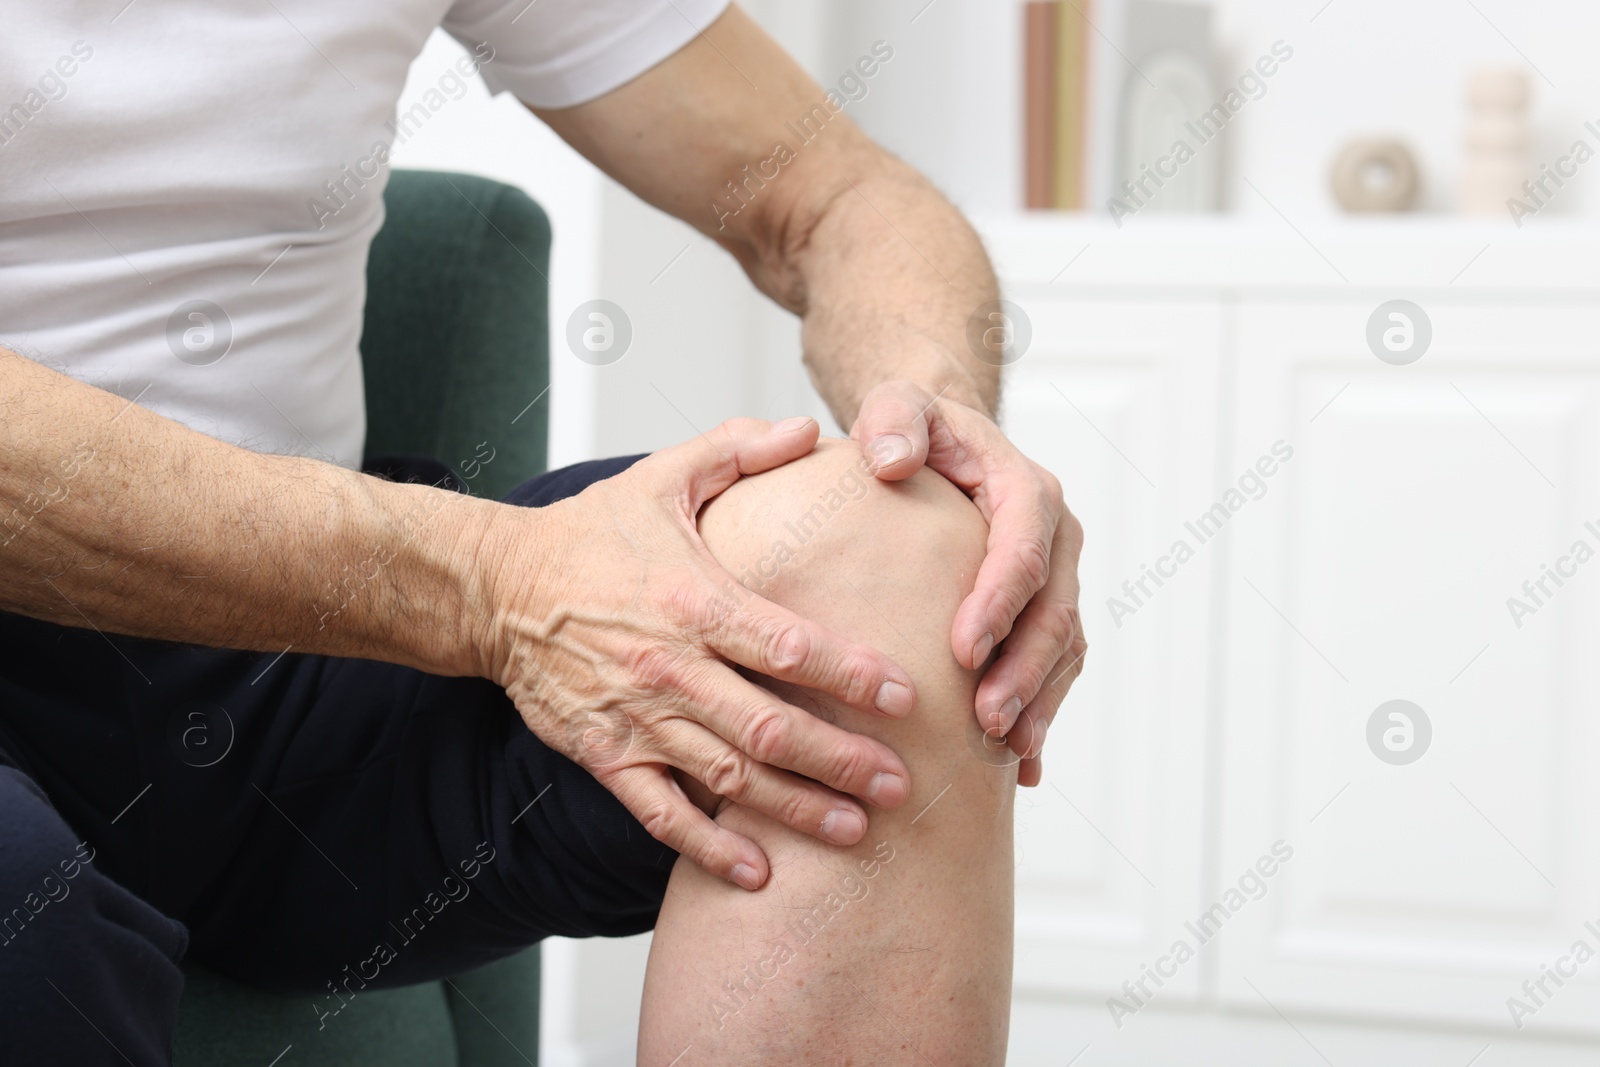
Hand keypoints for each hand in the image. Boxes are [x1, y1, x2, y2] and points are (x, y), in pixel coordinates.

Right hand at [478, 417, 917, 888]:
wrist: (495, 588)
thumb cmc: (587, 534)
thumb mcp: (661, 476)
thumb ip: (738, 449)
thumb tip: (809, 429)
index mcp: (692, 599)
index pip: (786, 644)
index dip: (848, 674)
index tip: (904, 696)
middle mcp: (669, 667)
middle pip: (768, 725)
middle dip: (839, 761)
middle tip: (900, 786)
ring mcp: (637, 719)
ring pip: (727, 776)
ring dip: (793, 809)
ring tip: (855, 831)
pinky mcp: (606, 755)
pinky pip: (661, 814)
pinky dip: (708, 848)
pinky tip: (758, 872)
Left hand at [851, 381, 1086, 787]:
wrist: (942, 444)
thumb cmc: (913, 428)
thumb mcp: (897, 405)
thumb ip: (892, 418)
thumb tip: (888, 459)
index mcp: (1025, 489)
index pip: (1023, 550)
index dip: (999, 602)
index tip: (963, 649)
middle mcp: (1054, 538)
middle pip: (1054, 611)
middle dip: (1024, 669)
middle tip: (985, 720)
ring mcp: (1056, 579)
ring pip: (1063, 649)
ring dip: (1038, 701)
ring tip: (1005, 750)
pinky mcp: (1044, 613)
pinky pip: (1055, 670)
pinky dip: (1040, 715)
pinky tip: (1020, 769)